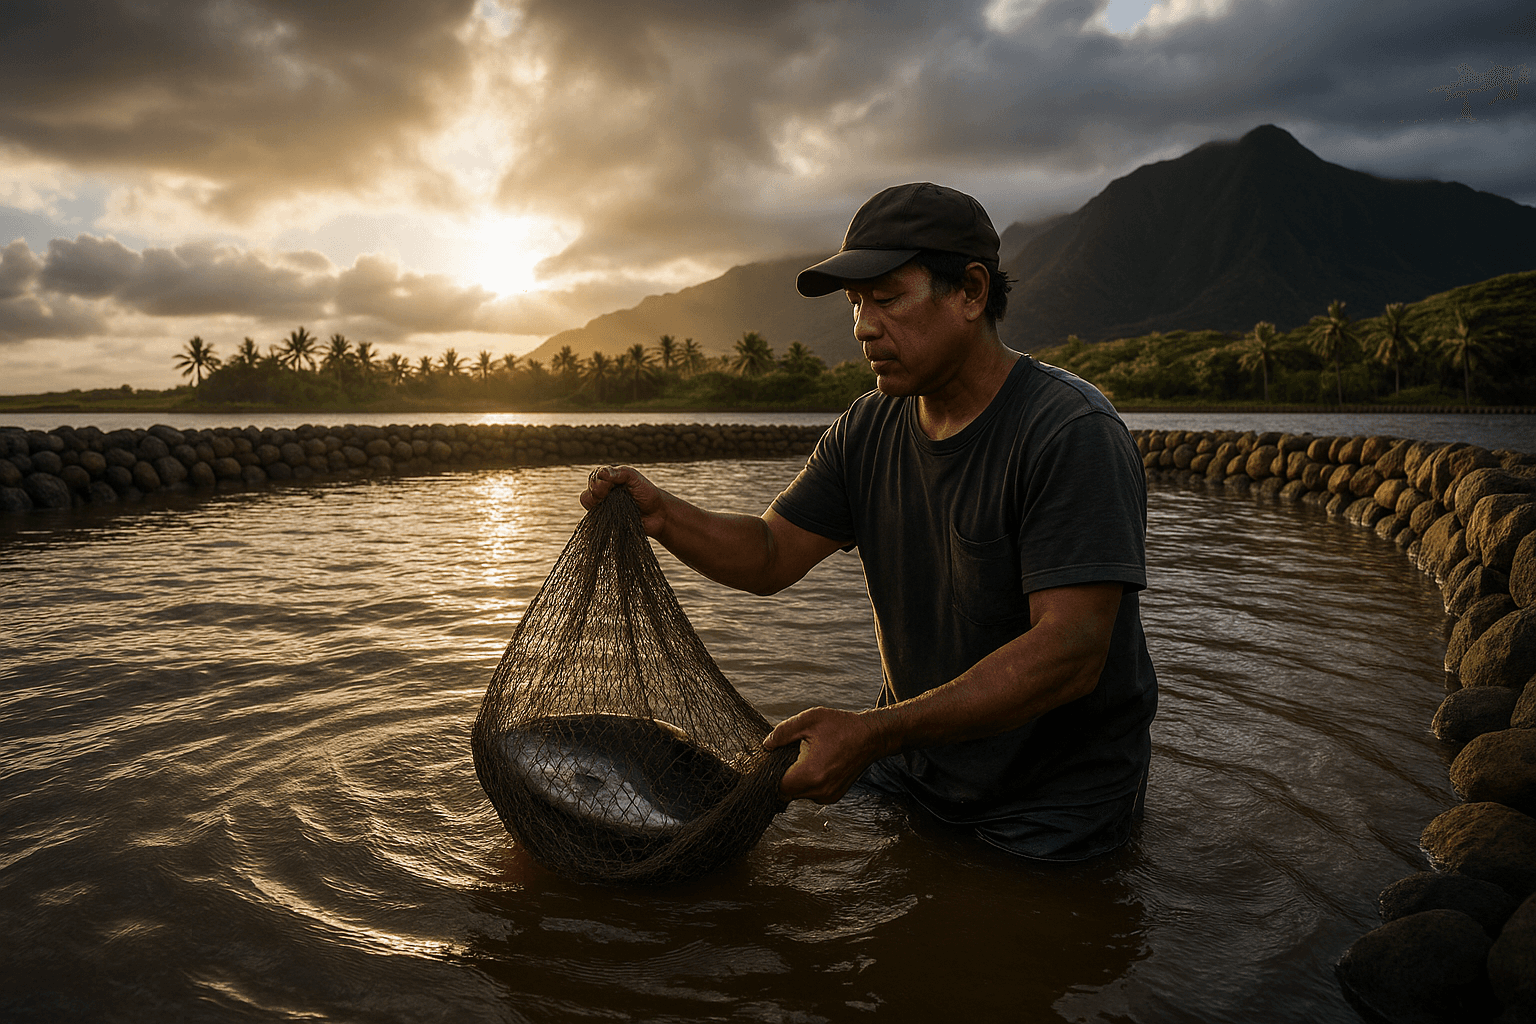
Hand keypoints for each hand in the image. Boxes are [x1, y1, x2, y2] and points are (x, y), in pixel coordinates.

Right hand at [581, 465, 667, 536]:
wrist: (658, 514)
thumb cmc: (647, 493)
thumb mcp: (634, 477)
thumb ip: (619, 473)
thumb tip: (601, 473)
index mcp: (610, 480)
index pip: (594, 478)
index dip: (597, 482)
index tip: (607, 485)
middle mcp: (605, 493)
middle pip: (588, 493)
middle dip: (595, 493)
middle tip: (606, 495)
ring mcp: (605, 508)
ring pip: (589, 506)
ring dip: (596, 505)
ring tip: (611, 507)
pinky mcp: (607, 521)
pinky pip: (595, 520)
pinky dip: (600, 518)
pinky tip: (611, 516)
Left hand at [763, 706, 895, 803]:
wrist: (870, 737)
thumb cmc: (841, 726)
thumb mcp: (808, 720)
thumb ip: (782, 732)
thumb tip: (766, 745)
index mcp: (810, 774)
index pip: (777, 786)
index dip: (770, 774)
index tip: (771, 760)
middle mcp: (819, 791)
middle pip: (786, 792)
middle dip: (783, 775)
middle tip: (788, 755)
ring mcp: (827, 796)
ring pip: (798, 793)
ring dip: (796, 779)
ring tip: (805, 757)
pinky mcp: (833, 796)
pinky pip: (810, 793)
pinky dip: (808, 781)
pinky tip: (815, 764)